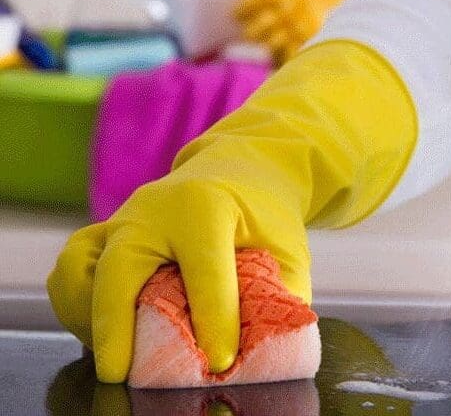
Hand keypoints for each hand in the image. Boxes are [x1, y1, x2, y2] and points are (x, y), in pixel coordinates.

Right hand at [47, 41, 416, 382]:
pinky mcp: (102, 234)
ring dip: (88, 319)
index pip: (205, 270)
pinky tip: (104, 332)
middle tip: (120, 372)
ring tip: (117, 353)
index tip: (221, 360)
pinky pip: (69, 272)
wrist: (236, 174)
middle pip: (120, 267)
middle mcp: (152, 211)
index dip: (214, 319)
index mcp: (205, 207)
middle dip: (116, 326)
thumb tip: (266, 349)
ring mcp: (120, 221)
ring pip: (78, 269)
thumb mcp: (286, 247)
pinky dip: (75, 306)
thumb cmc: (262, 217)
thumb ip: (280, 294)